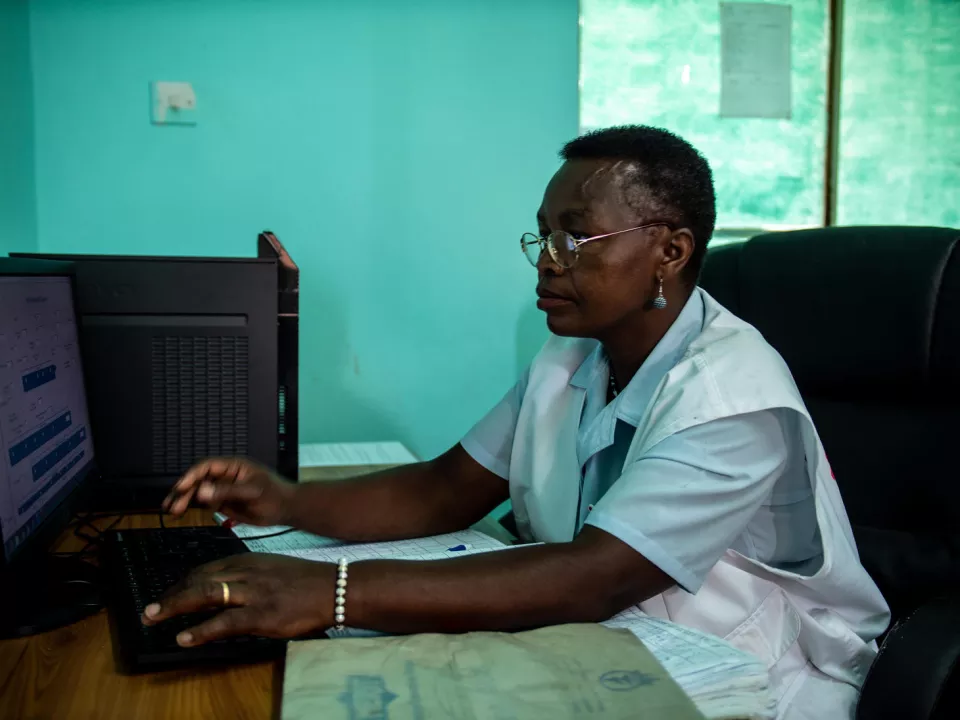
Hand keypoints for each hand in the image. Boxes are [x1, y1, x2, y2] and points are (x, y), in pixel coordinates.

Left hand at [141, 554, 335, 645]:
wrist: (334, 587)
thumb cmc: (306, 581)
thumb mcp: (273, 569)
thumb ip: (248, 577)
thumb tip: (226, 590)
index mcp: (247, 561)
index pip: (205, 570)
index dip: (181, 584)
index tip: (167, 596)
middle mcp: (245, 572)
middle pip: (199, 580)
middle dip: (170, 594)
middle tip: (150, 610)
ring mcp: (253, 592)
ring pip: (205, 594)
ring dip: (174, 606)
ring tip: (153, 618)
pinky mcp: (262, 613)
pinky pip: (225, 621)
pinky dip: (201, 630)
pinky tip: (184, 637)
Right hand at [162, 458, 296, 525]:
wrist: (287, 509)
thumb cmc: (274, 495)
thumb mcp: (252, 492)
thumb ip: (226, 492)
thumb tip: (201, 493)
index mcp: (232, 467)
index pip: (206, 467)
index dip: (191, 476)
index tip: (180, 488)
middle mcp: (224, 476)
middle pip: (199, 481)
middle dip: (184, 492)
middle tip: (171, 506)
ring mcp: (223, 489)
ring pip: (199, 493)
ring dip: (185, 501)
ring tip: (171, 511)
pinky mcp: (223, 502)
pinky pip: (204, 503)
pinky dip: (193, 508)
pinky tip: (181, 513)